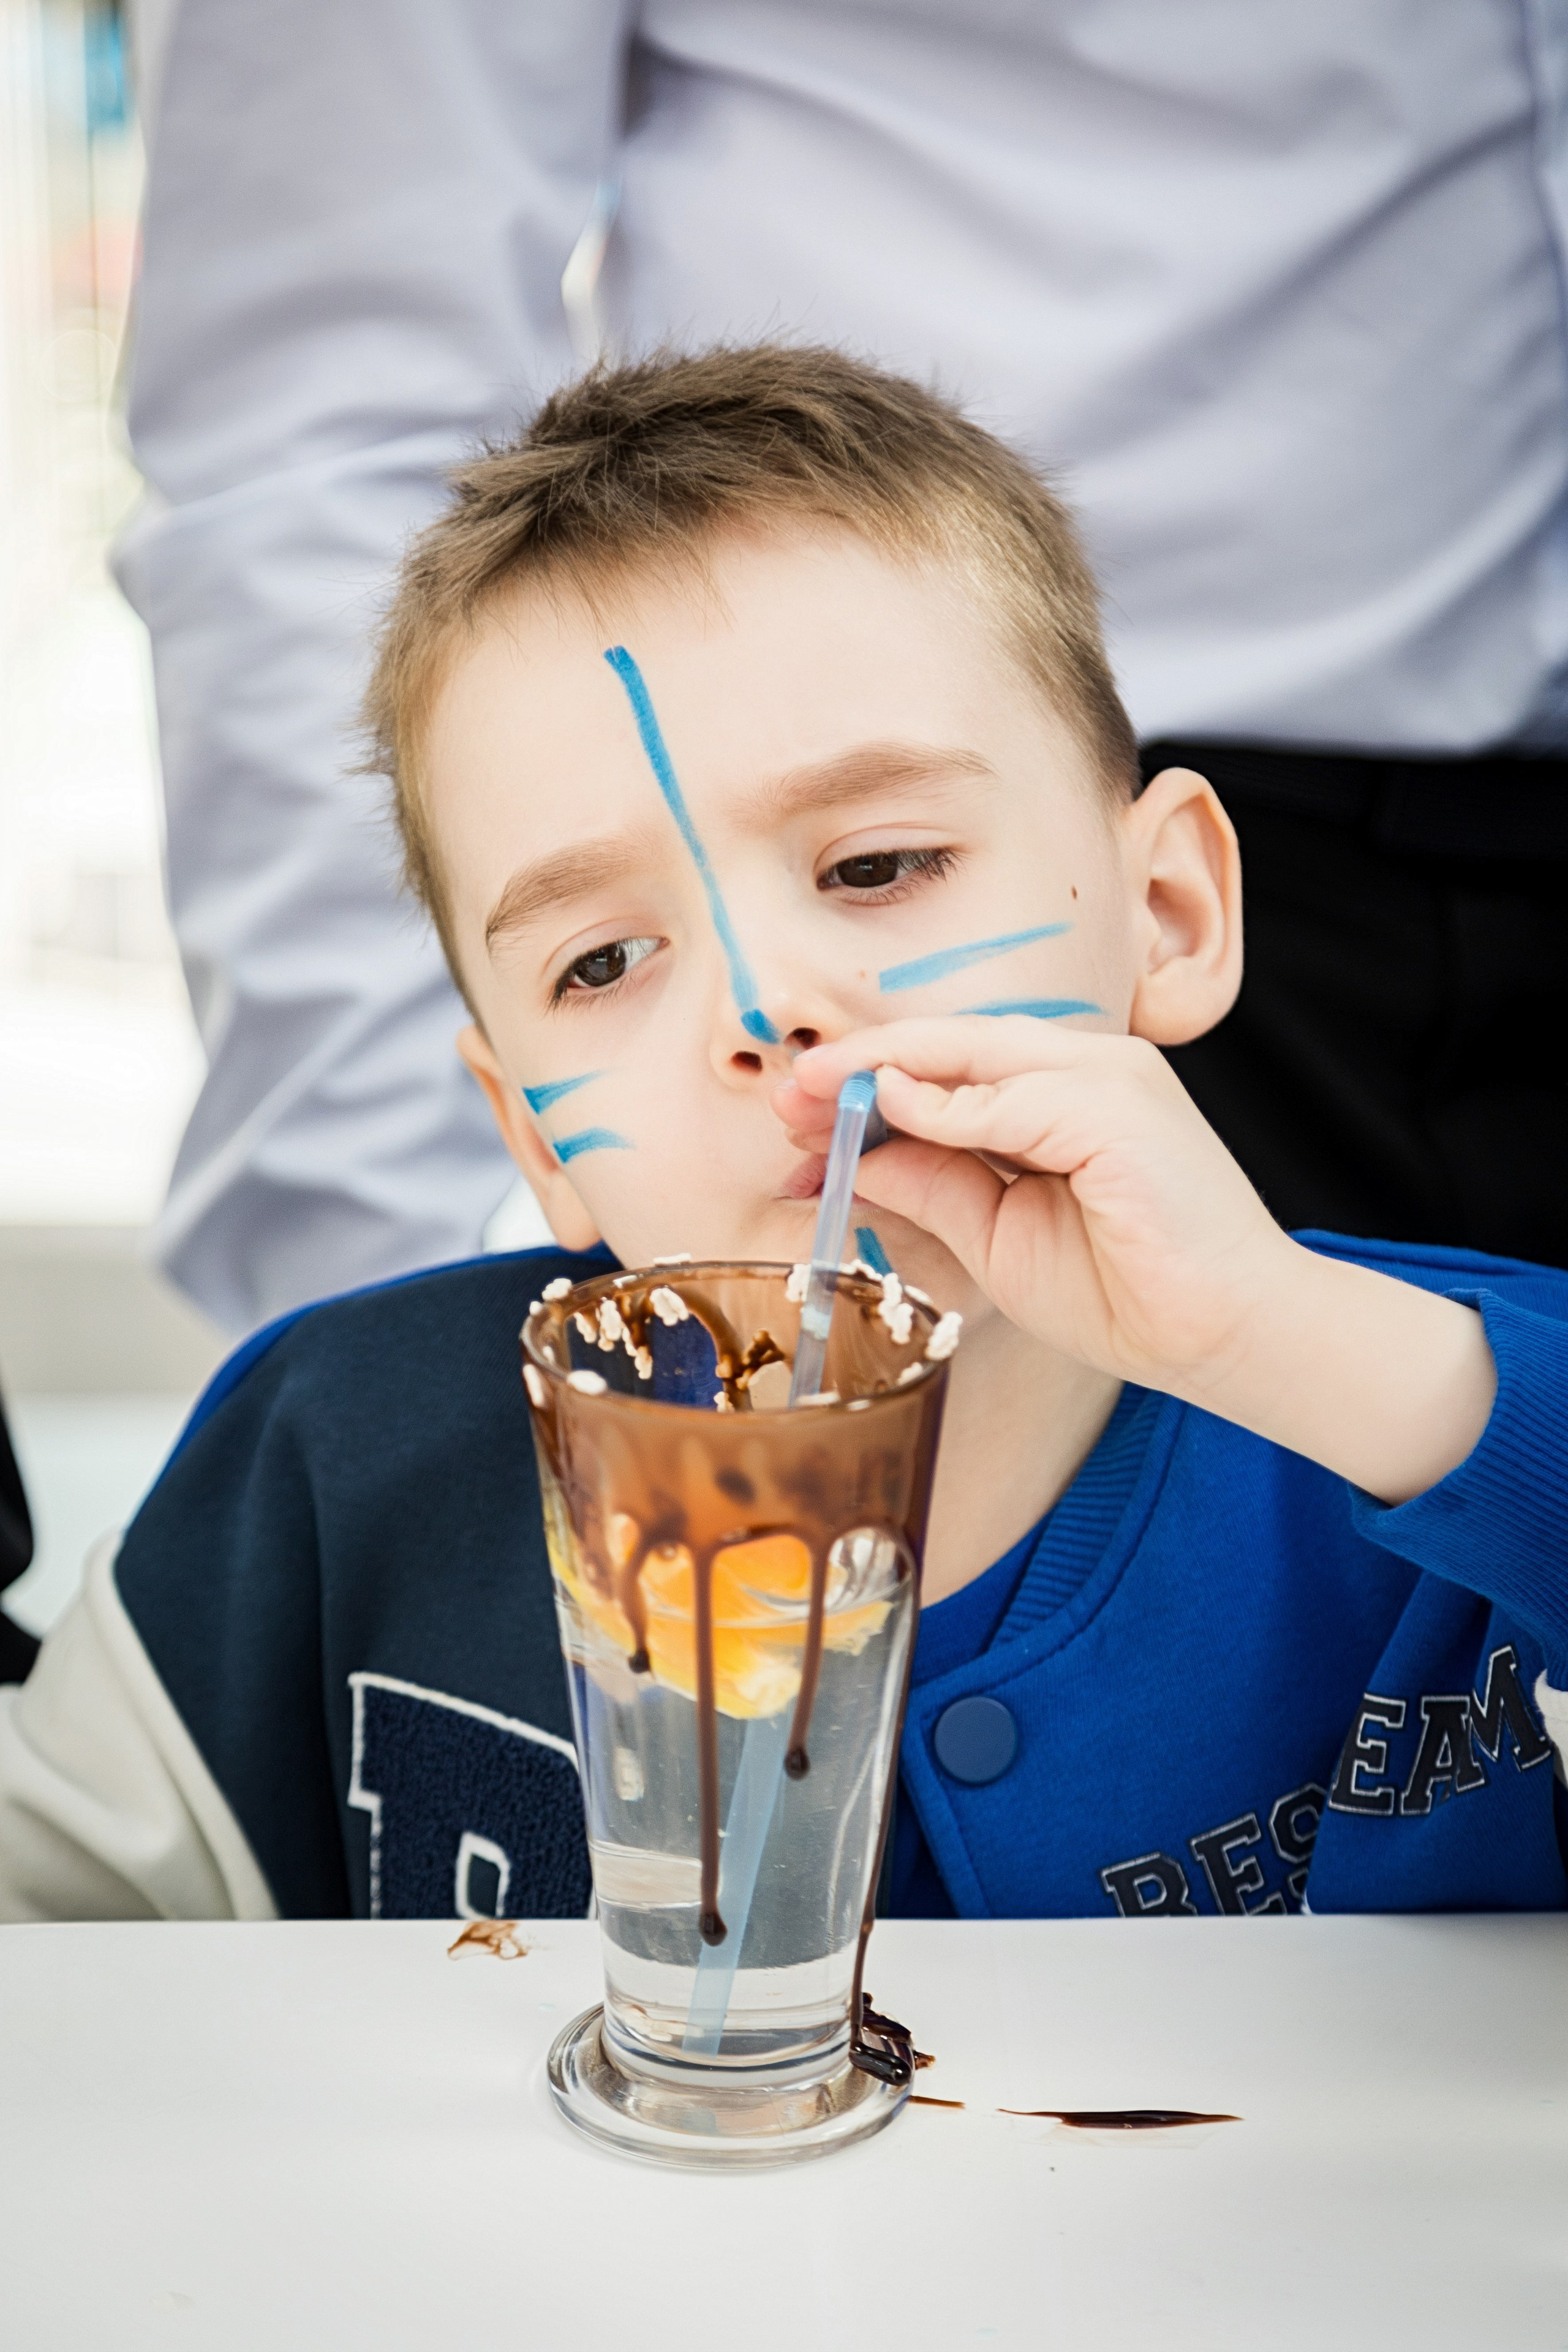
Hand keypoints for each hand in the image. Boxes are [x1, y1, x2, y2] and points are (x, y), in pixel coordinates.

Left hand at [776, 1017, 1495, 1500]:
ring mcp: (1114, 1079)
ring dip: (886, 1077)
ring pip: (979, 1055)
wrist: (1225, 1337)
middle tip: (785, 1093)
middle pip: (956, 1044)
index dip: (870, 1079)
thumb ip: (933, 1184)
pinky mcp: (1125, 1110)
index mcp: (1069, 1089)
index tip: (797, 1108)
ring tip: (812, 1103)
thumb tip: (851, 1157)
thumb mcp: (997, 1234)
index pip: (953, 1065)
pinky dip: (947, 1107)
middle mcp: (1092, 1067)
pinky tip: (888, 1118)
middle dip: (862, 1067)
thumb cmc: (1126, 1290)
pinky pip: (1017, 1098)